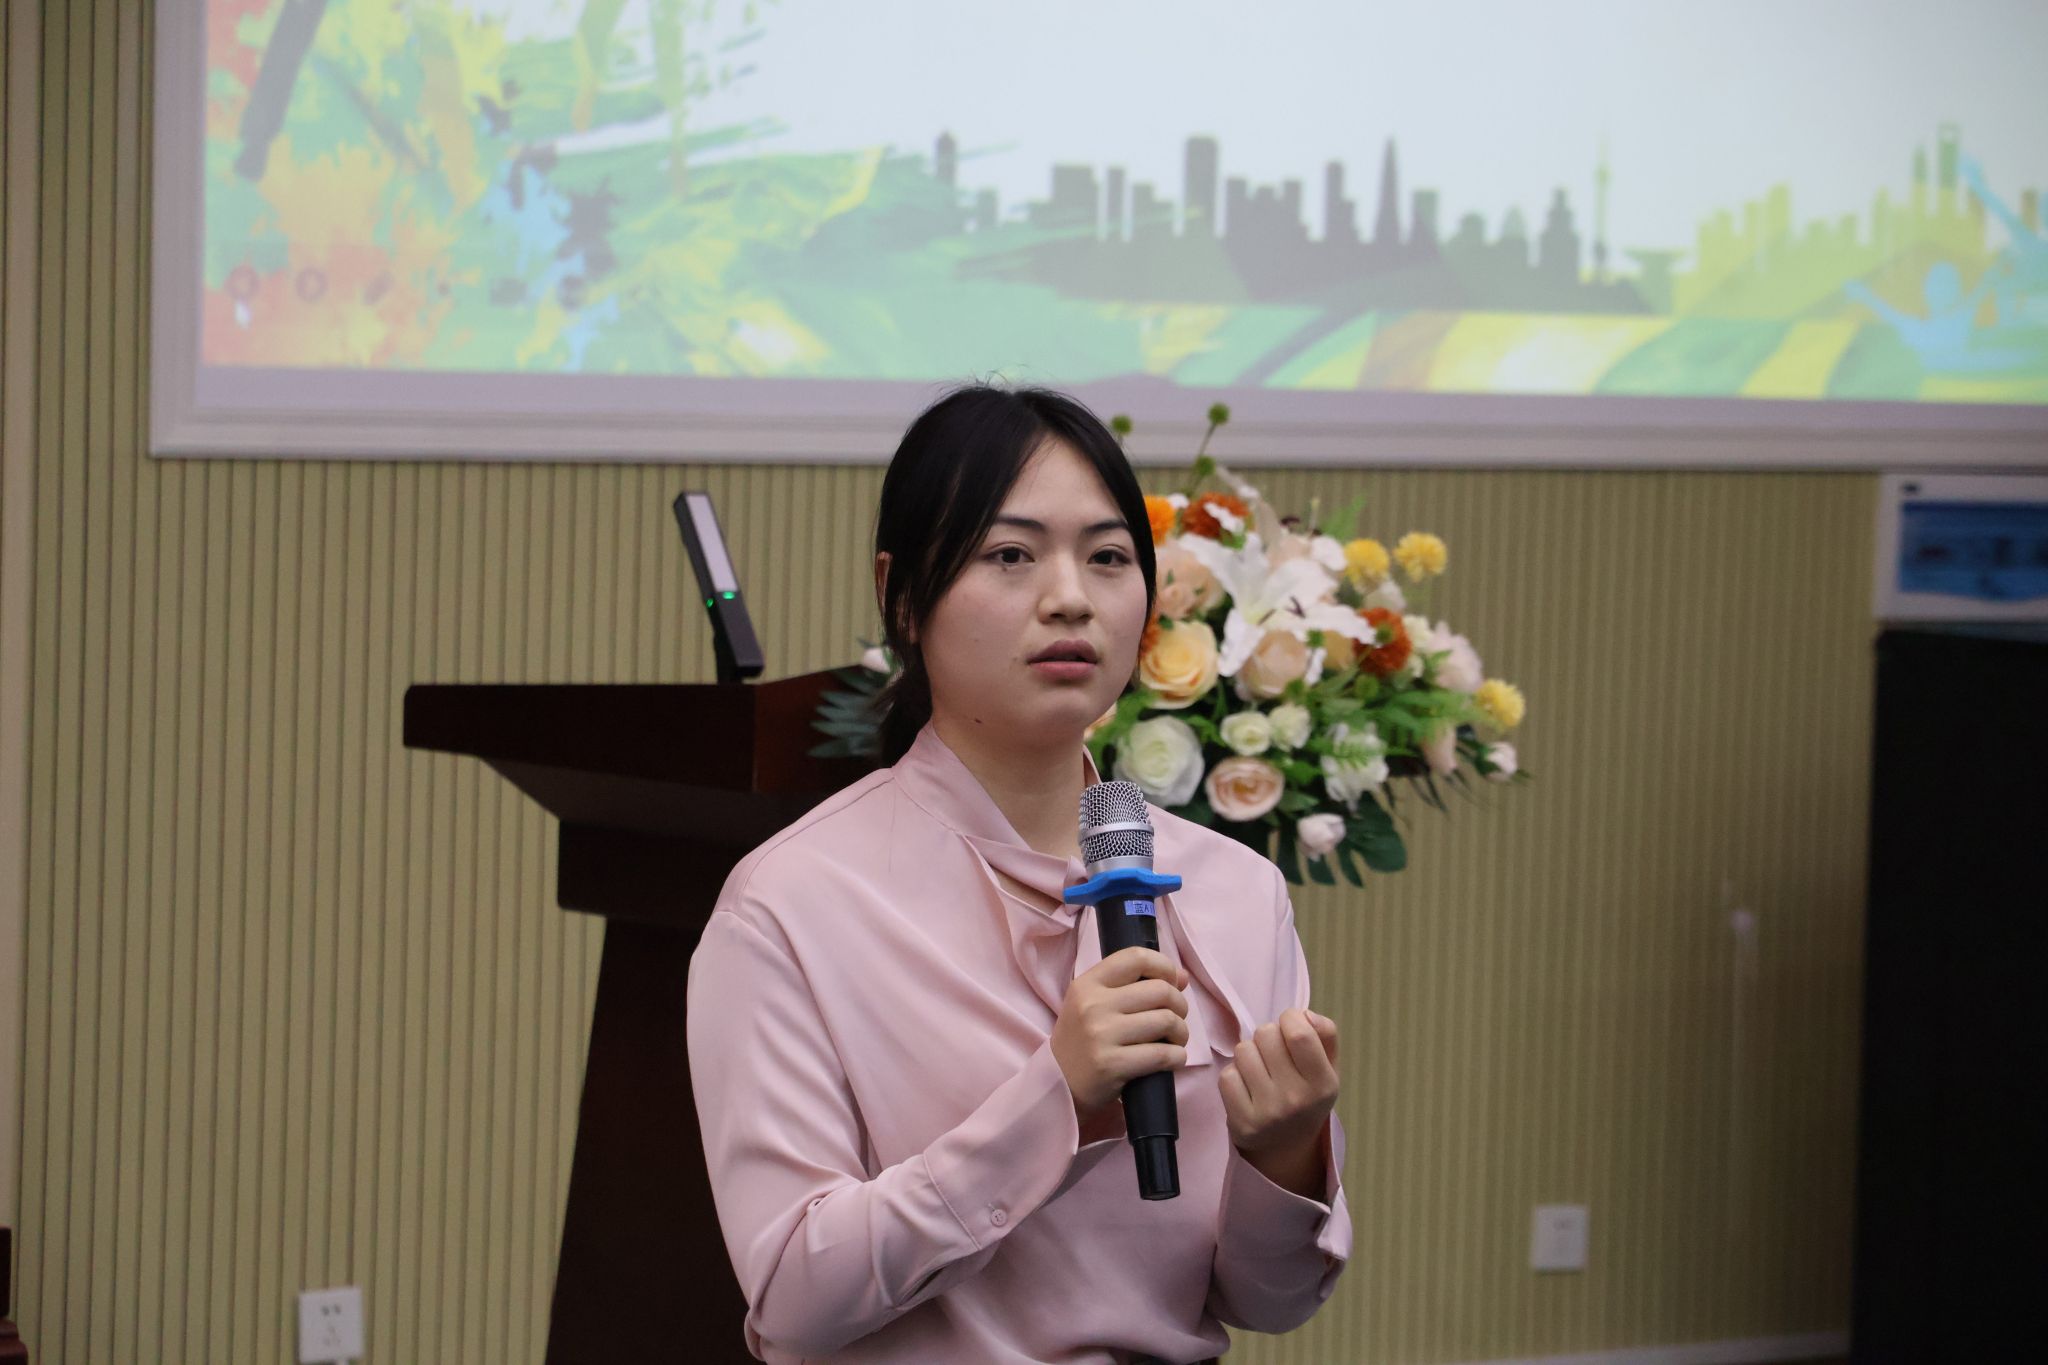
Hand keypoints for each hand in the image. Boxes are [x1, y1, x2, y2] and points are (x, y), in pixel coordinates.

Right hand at [1051, 947, 1189, 1116]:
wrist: (1058, 1083)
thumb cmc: (1083, 1039)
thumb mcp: (1094, 1003)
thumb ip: (1133, 985)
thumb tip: (1182, 976)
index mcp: (1088, 984)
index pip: (1136, 958)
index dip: (1164, 967)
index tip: (1172, 983)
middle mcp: (1093, 1005)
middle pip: (1160, 990)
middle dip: (1179, 1005)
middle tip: (1176, 1018)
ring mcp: (1101, 1035)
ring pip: (1166, 1021)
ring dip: (1181, 1032)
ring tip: (1175, 1040)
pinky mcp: (1111, 1065)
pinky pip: (1162, 1054)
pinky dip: (1177, 1056)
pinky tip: (1172, 1058)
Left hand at [1218, 1008, 1339, 1176]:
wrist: (1286, 1146)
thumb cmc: (1306, 1094)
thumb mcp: (1328, 1066)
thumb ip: (1324, 1034)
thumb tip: (1303, 1014)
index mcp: (1323, 1084)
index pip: (1299, 1033)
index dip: (1290, 1018)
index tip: (1290, 1027)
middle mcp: (1297, 1100)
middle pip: (1265, 1034)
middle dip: (1267, 1036)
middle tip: (1274, 1055)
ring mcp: (1268, 1113)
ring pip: (1243, 1050)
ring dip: (1249, 1054)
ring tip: (1261, 1071)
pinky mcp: (1241, 1123)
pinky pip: (1227, 1075)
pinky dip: (1234, 1075)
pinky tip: (1247, 1087)